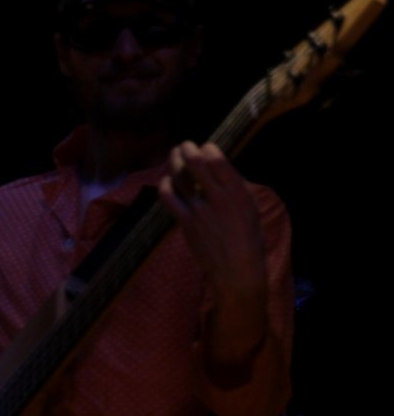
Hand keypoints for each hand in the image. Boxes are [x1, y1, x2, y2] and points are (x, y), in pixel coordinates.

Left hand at [159, 141, 269, 370]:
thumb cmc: (247, 239)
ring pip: (180, 177)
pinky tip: (166, 180)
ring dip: (174, 162)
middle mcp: (218, 199)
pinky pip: (169, 197)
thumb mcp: (250, 208)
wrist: (236, 271)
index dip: (208, 149)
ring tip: (174, 154)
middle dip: (187, 150)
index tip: (205, 146)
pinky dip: (165, 184)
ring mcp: (199, 210)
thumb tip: (214, 168)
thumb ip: (232, 188)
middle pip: (195, 164)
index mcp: (239, 193)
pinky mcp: (185, 222)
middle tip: (184, 145)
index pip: (218, 160)